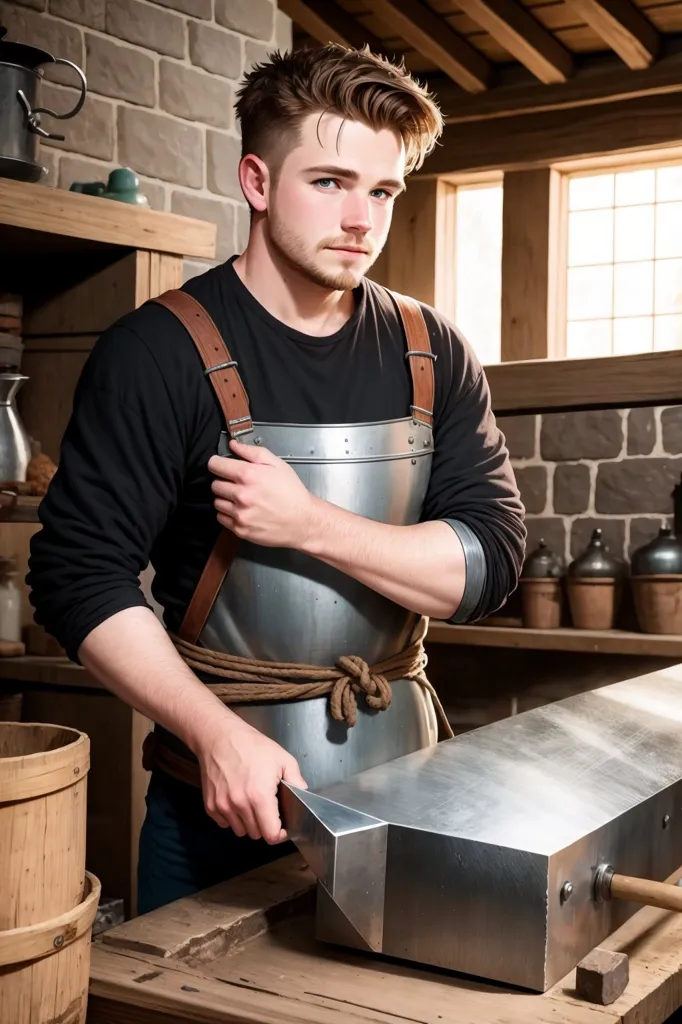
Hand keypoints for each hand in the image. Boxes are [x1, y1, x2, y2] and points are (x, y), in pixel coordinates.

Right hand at [196, 716, 307, 842]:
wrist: (219, 737)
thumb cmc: (251, 746)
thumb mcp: (282, 758)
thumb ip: (296, 780)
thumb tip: (303, 794)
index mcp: (259, 796)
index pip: (271, 835)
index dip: (280, 834)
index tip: (283, 825)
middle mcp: (239, 805)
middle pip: (256, 834)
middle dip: (265, 825)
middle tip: (268, 808)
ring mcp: (223, 806)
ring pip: (240, 831)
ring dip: (248, 823)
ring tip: (252, 802)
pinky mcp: (210, 805)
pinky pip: (225, 823)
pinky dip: (232, 817)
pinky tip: (237, 800)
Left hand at [208, 439, 317, 547]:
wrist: (303, 521)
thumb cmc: (292, 492)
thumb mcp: (276, 464)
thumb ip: (252, 452)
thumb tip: (233, 445)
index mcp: (248, 475)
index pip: (215, 465)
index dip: (217, 463)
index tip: (220, 465)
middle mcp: (241, 495)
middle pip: (214, 484)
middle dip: (223, 481)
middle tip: (237, 484)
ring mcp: (239, 514)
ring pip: (217, 502)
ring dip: (225, 499)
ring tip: (241, 498)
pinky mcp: (240, 529)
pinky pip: (221, 518)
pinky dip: (228, 514)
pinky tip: (242, 510)